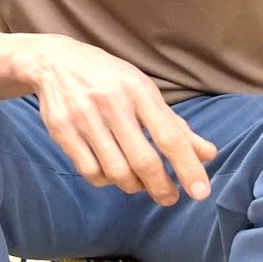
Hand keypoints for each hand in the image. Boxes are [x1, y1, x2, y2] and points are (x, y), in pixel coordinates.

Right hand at [19, 35, 216, 205]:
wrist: (54, 62)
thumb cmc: (109, 79)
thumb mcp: (144, 91)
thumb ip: (174, 124)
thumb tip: (208, 155)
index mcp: (138, 91)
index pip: (169, 136)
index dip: (187, 167)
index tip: (200, 192)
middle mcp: (110, 103)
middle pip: (142, 159)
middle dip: (161, 186)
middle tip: (170, 199)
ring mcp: (83, 118)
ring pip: (115, 170)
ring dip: (134, 185)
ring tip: (140, 184)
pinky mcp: (61, 130)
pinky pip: (89, 170)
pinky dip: (105, 180)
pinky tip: (111, 174)